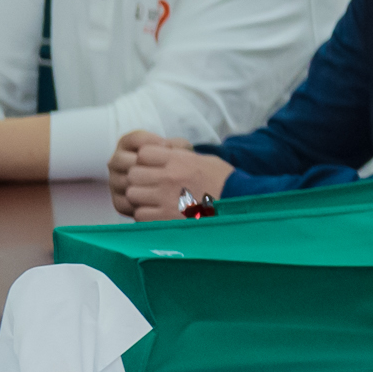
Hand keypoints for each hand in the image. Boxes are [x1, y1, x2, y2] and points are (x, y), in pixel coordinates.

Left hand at [115, 134, 232, 219]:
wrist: (240, 204)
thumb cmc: (224, 182)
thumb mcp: (204, 160)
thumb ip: (180, 157)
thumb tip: (163, 153)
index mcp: (179, 160)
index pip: (143, 153)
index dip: (146, 160)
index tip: (154, 166)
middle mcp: (169, 177)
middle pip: (133, 174)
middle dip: (140, 179)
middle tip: (151, 185)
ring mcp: (165, 198)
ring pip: (132, 194)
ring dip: (140, 198)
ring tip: (153, 200)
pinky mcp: (165, 218)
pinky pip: (139, 214)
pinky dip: (146, 214)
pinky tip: (158, 213)